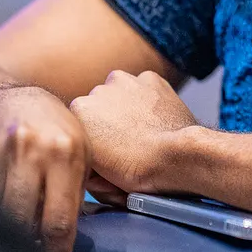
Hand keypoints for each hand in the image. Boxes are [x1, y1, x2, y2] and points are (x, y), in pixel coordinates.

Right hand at [0, 85, 88, 251]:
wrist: (9, 94)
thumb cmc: (55, 127)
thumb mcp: (80, 152)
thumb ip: (76, 192)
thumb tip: (68, 242)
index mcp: (67, 154)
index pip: (60, 222)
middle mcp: (36, 152)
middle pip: (26, 222)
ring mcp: (4, 153)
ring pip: (2, 214)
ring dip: (8, 238)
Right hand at [69, 70, 198, 191]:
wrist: (173, 157)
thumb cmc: (135, 169)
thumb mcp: (95, 173)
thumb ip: (84, 156)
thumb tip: (89, 158)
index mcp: (78, 112)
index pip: (81, 123)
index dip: (94, 137)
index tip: (106, 148)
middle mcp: (97, 90)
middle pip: (100, 105)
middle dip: (109, 119)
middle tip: (126, 140)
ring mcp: (125, 81)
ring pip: (121, 92)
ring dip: (127, 105)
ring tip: (143, 129)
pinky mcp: (149, 78)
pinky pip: (145, 86)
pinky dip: (149, 97)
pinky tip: (156, 117)